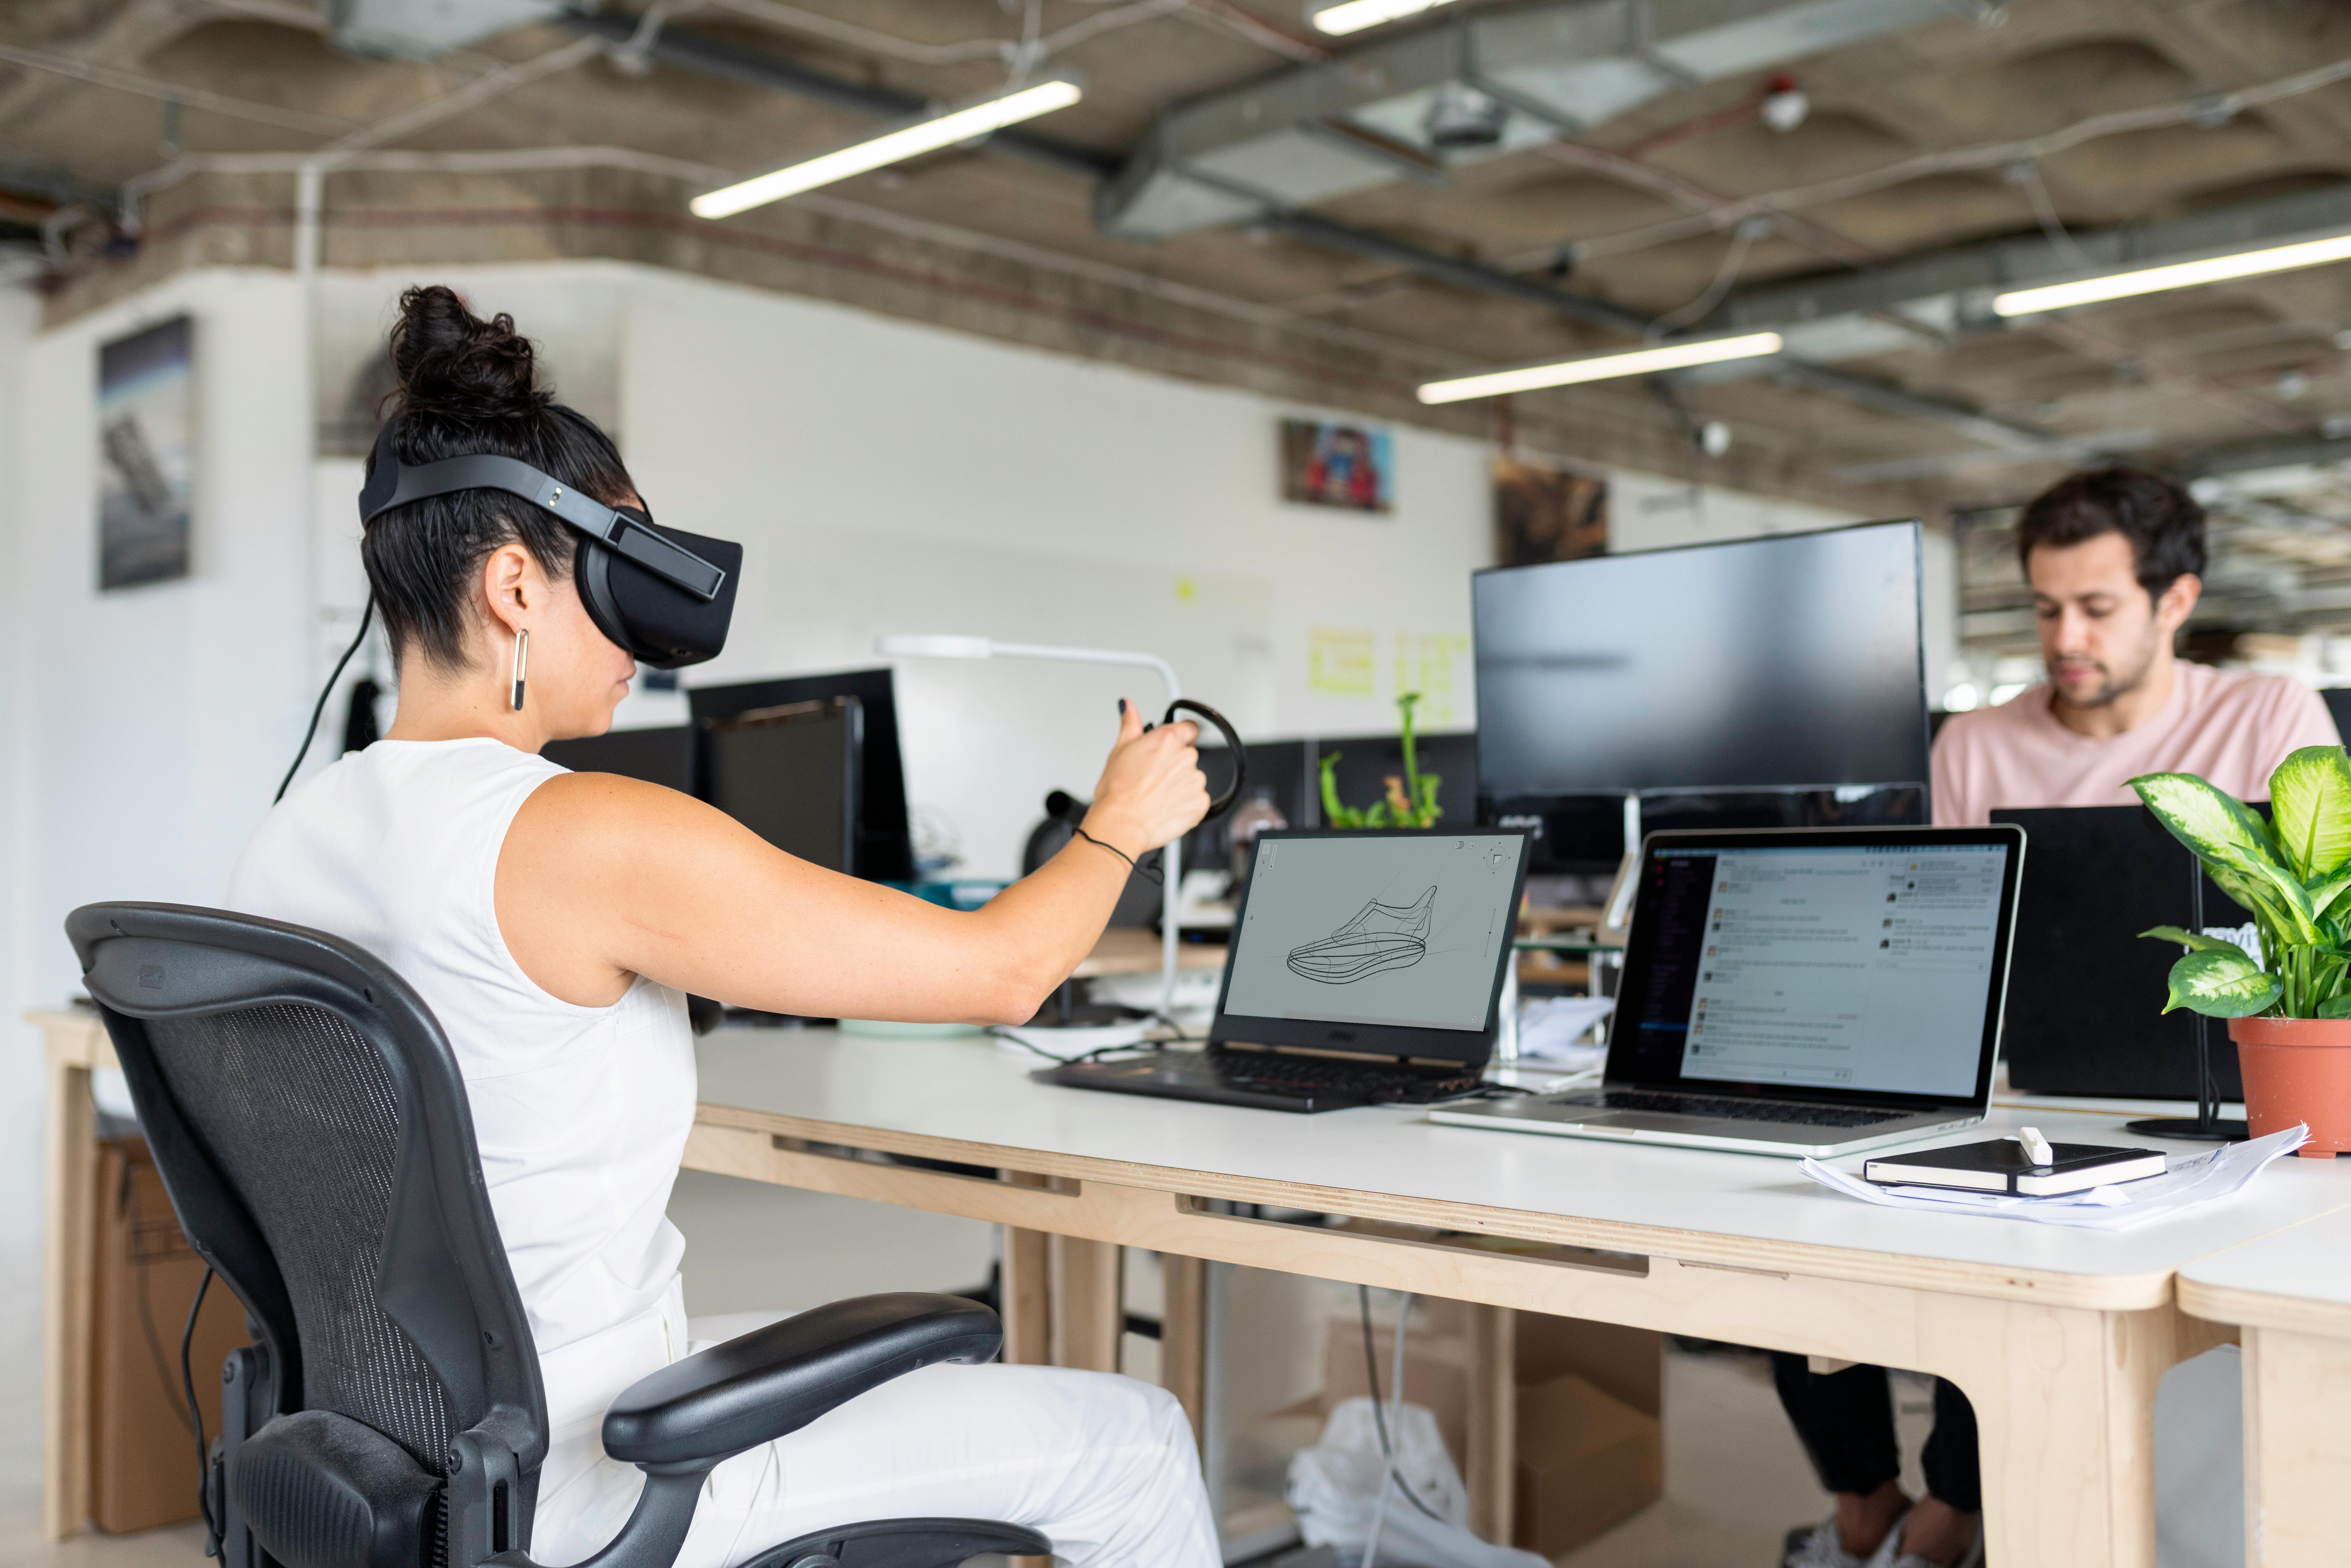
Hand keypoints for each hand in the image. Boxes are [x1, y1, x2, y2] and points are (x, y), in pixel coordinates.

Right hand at [1085, 699, 1208, 856]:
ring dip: (1179, 785)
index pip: (1189, 728)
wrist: (1121, 825)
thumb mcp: (1119, 751)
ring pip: (1192, 778)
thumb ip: (1131, 724)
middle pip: (1188, 755)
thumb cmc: (1117, 792)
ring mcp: (1196, 781)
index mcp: (1168, 740)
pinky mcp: (1200, 804)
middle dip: (1174, 764)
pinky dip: (1184, 804)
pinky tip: (1165, 808)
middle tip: (1152, 778)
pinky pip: (1196, 800)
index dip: (1180, 736)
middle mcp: (1186, 757)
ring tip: (1156, 796)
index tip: (1170, 747)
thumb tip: (1128, 705)